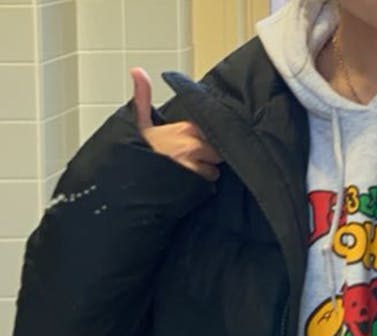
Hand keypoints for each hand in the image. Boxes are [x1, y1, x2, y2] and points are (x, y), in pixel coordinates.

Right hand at [129, 67, 223, 181]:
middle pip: (217, 152)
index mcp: (184, 129)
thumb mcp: (137, 122)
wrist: (124, 180)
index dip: (205, 137)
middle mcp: (193, 146)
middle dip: (208, 156)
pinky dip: (201, 187)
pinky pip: (208, 187)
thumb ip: (143, 97)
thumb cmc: (134, 153)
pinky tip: (187, 186)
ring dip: (205, 173)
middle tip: (192, 160)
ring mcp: (195, 167)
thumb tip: (138, 71)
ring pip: (213, 171)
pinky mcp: (195, 186)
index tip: (196, 141)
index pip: (210, 130)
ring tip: (188, 174)